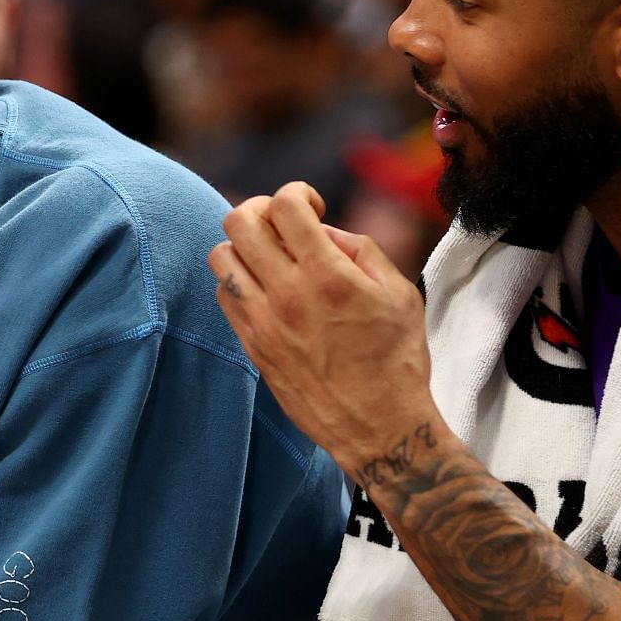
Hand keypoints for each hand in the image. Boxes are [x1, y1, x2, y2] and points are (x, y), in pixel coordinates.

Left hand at [210, 183, 441, 479]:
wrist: (378, 427)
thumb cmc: (397, 360)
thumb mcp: (399, 293)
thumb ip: (359, 249)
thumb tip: (321, 230)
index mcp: (329, 276)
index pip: (284, 206)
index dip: (297, 192)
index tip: (312, 207)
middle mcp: (287, 295)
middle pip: (239, 222)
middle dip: (260, 209)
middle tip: (282, 224)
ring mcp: (262, 322)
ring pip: (220, 256)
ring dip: (243, 245)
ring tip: (270, 256)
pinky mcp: (251, 345)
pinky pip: (224, 294)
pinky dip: (237, 280)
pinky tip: (264, 288)